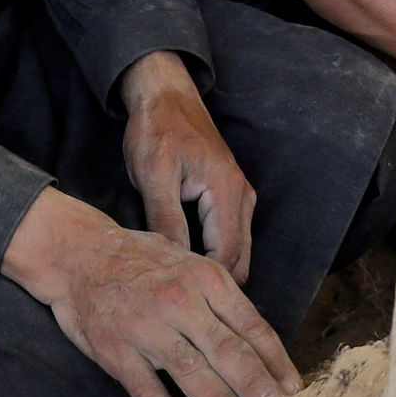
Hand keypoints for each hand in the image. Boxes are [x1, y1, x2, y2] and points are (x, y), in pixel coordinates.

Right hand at [2, 185, 299, 396]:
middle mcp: (180, 301)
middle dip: (260, 390)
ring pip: (192, 374)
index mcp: (206, 278)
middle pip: (229, 352)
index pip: (252, 327)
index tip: (297, 391)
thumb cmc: (141, 261)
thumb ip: (222, 301)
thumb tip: (261, 347)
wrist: (78, 254)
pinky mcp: (116, 351)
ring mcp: (147, 327)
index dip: (278, 363)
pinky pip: (147, 392)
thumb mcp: (189, 264)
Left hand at [120, 50, 260, 283]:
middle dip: (216, 284)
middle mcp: (242, 197)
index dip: (206, 283)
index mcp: (226, 192)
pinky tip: (187, 262)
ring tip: (181, 286)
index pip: (227, 257)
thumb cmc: (157, 131)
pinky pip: (231, 237)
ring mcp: (240, 196)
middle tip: (180, 301)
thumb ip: (166, 220)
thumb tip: (174, 264)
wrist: (166, 96)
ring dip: (215, 271)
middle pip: (240, 260)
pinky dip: (214, 254)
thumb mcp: (153, 175)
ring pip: (238, 251)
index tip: (178, 298)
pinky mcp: (231, 196)